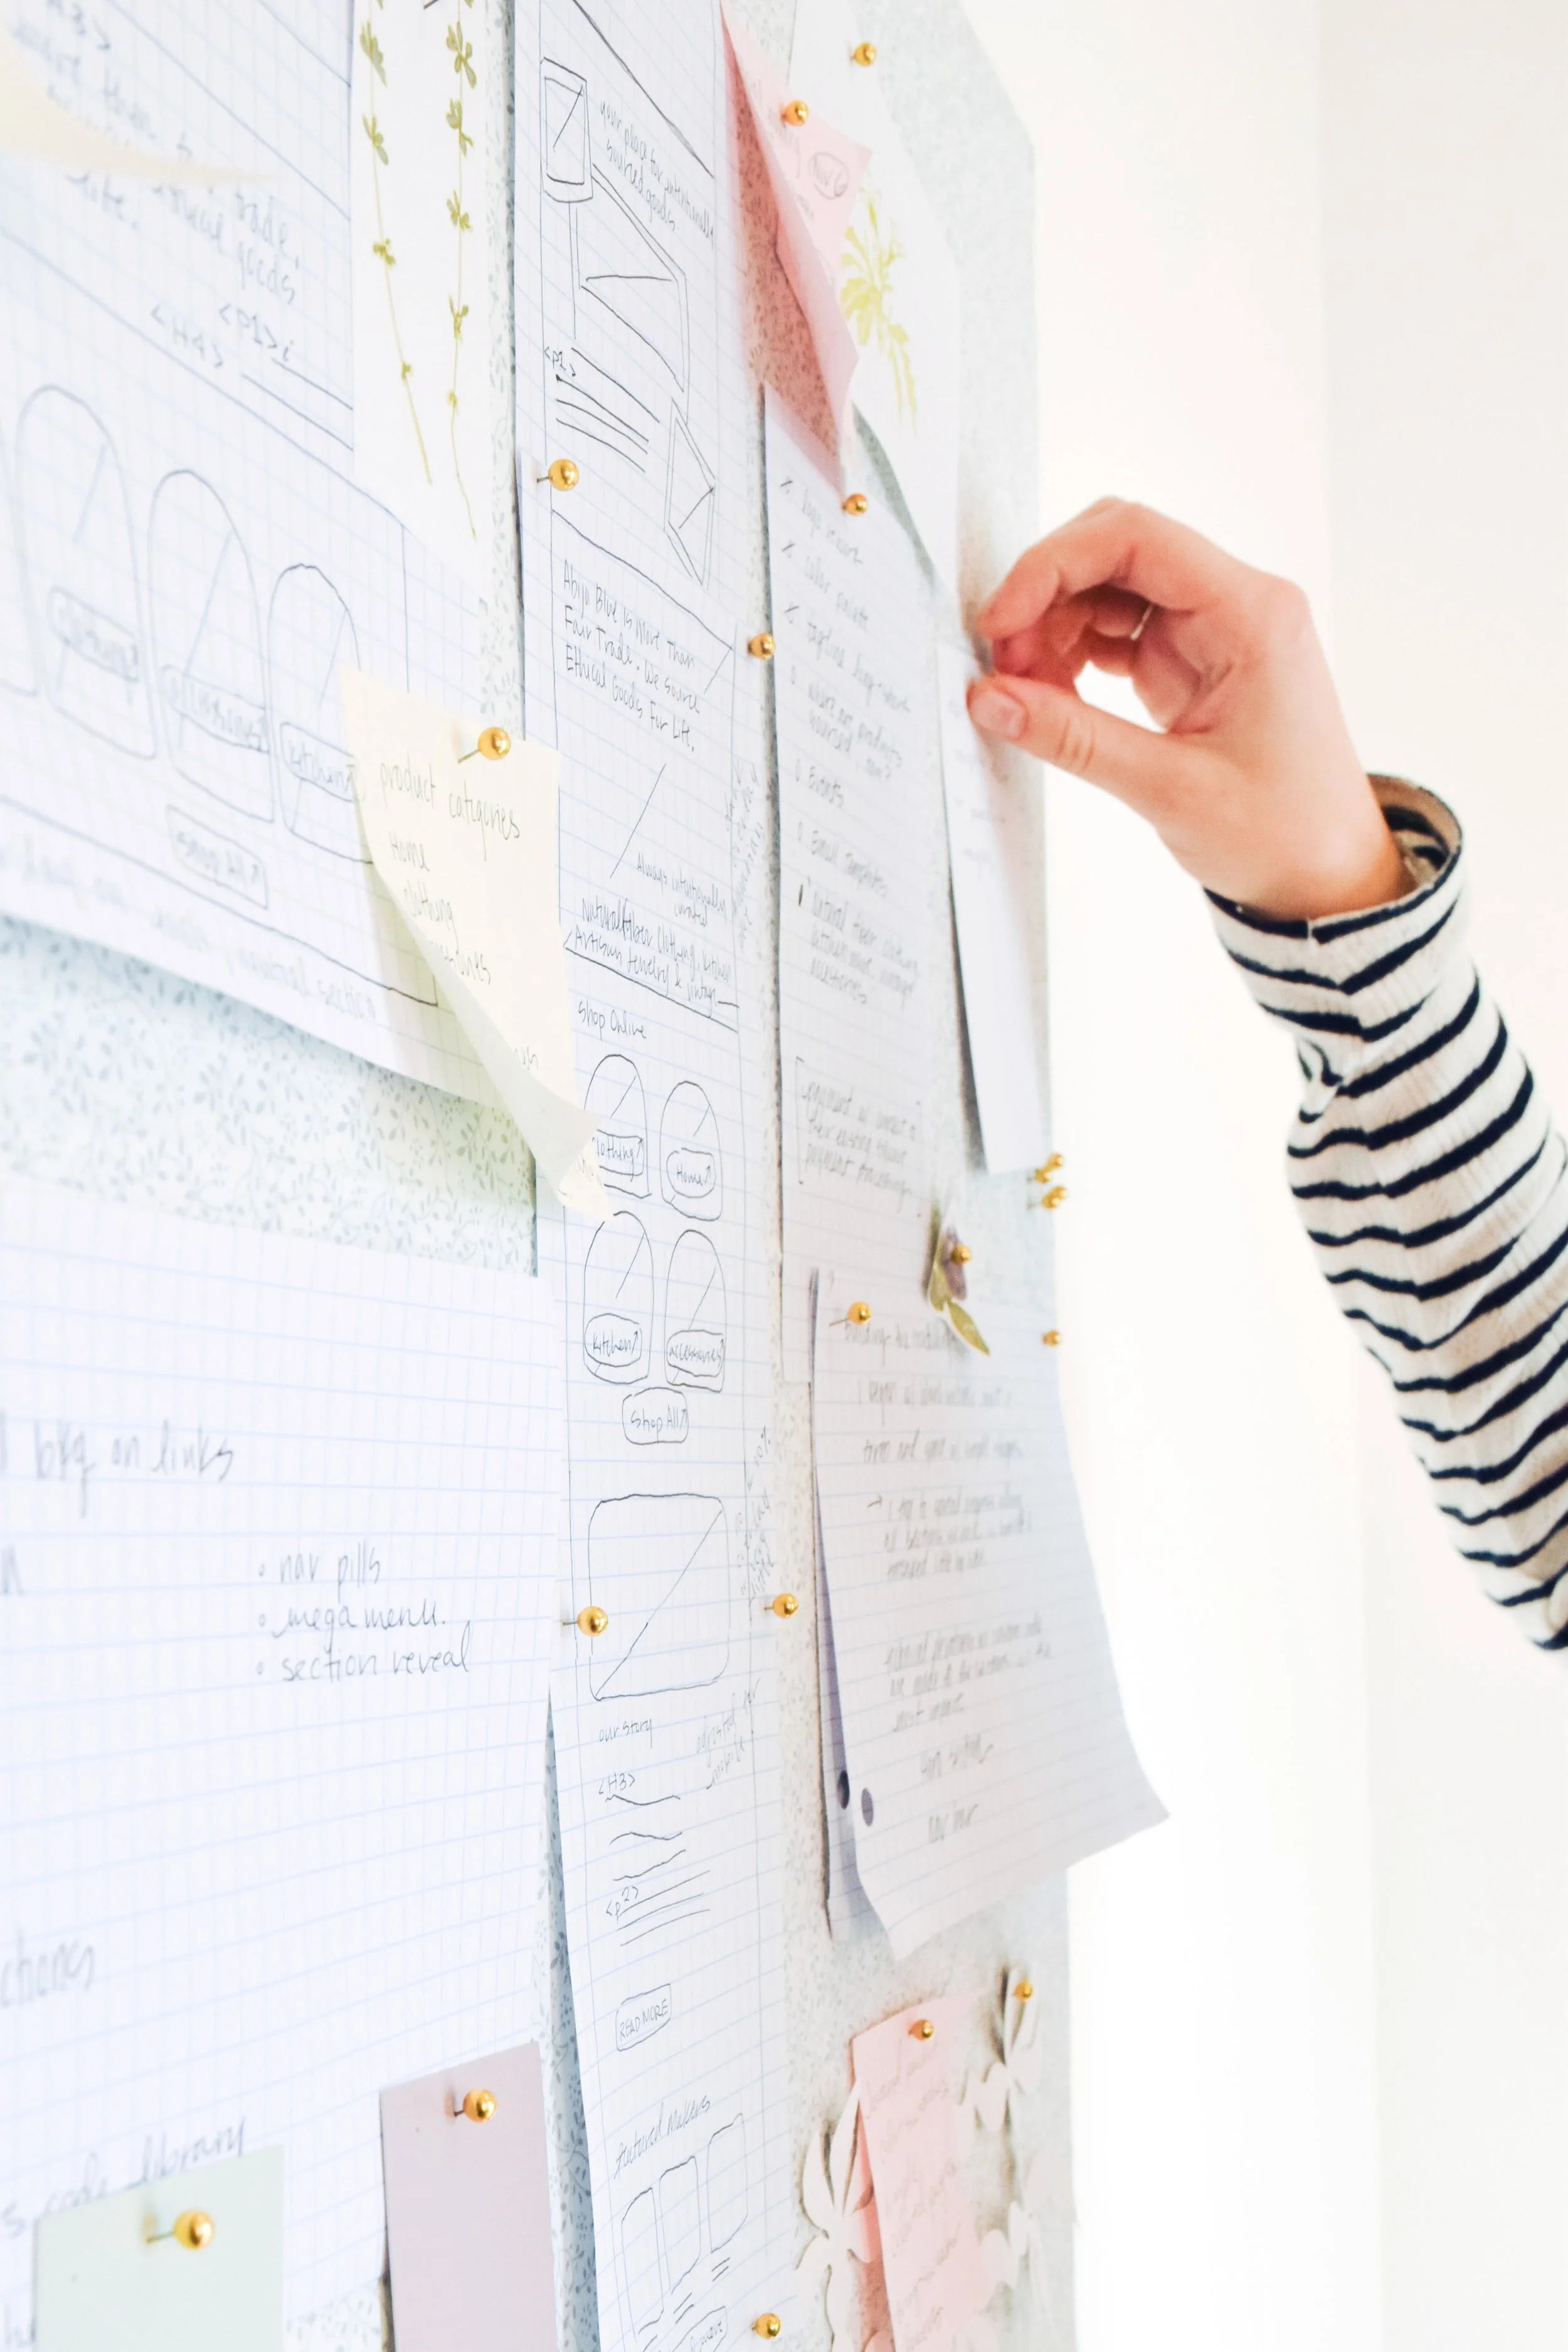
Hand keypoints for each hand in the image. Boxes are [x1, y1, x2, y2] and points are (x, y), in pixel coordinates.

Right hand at [968, 499, 1407, 918]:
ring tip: (1025, 694)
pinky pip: (1119, 632)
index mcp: (1251, 613)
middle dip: (1047, 597)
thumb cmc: (1282, 833)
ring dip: (1054, 629)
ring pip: (1109, 590)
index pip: (1135, 538)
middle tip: (1004, 667)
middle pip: (1116, 552)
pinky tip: (1052, 699)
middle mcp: (1235, 604)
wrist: (1328, 876)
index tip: (999, 623)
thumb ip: (1074, 739)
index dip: (1051, 566)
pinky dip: (1074, 657)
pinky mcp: (1193, 660)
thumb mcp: (1170, 790)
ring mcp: (1213, 629)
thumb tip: (989, 700)